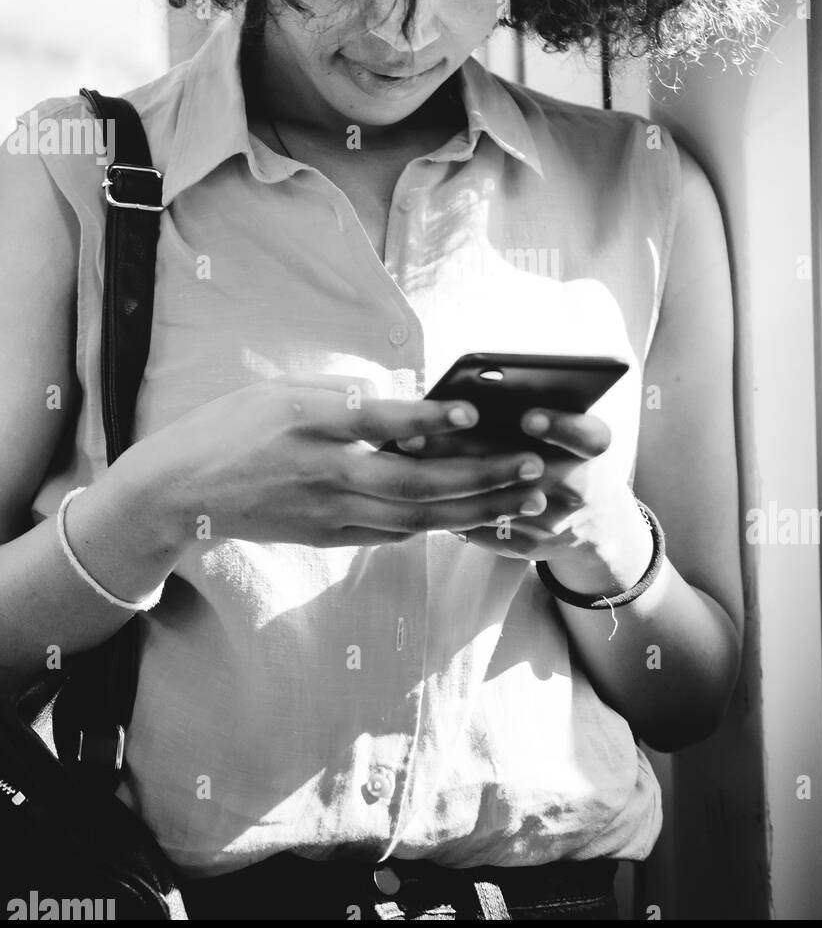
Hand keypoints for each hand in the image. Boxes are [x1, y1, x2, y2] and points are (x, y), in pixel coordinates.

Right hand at [113, 375, 553, 556]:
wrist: (180, 492)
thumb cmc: (232, 427)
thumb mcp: (282, 390)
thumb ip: (345, 396)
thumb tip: (407, 403)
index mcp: (307, 424)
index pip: (376, 421)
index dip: (427, 419)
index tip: (472, 410)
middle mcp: (322, 473)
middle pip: (414, 482)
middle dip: (481, 477)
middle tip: (534, 465)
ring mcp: (327, 513)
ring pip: (415, 517)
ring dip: (477, 509)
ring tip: (527, 497)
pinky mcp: (329, 536)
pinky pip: (395, 533)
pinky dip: (441, 524)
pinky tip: (480, 515)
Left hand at [396, 407, 654, 593]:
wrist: (595, 523)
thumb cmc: (568, 456)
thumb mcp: (569, 432)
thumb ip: (536, 409)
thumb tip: (477, 385)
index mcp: (593, 453)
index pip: (588, 438)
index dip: (561, 428)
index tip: (528, 417)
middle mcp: (580, 488)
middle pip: (525, 468)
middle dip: (469, 448)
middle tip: (421, 430)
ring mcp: (555, 523)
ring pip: (496, 501)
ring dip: (447, 476)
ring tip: (407, 450)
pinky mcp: (530, 547)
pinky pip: (484, 528)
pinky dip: (448, 505)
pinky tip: (411, 484)